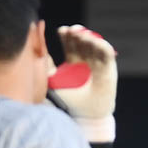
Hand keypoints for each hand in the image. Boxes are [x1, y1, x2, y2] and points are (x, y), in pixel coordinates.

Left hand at [49, 24, 117, 141]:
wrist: (85, 117)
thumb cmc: (68, 102)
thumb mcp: (52, 80)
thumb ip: (45, 64)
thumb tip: (38, 46)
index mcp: (74, 64)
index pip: (70, 45)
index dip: (66, 36)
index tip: (61, 31)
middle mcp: (87, 62)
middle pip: (82, 41)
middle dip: (76, 34)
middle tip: (70, 30)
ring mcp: (99, 64)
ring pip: (94, 44)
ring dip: (88, 37)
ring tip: (80, 34)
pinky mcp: (109, 69)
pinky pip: (107, 53)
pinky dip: (101, 44)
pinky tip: (94, 40)